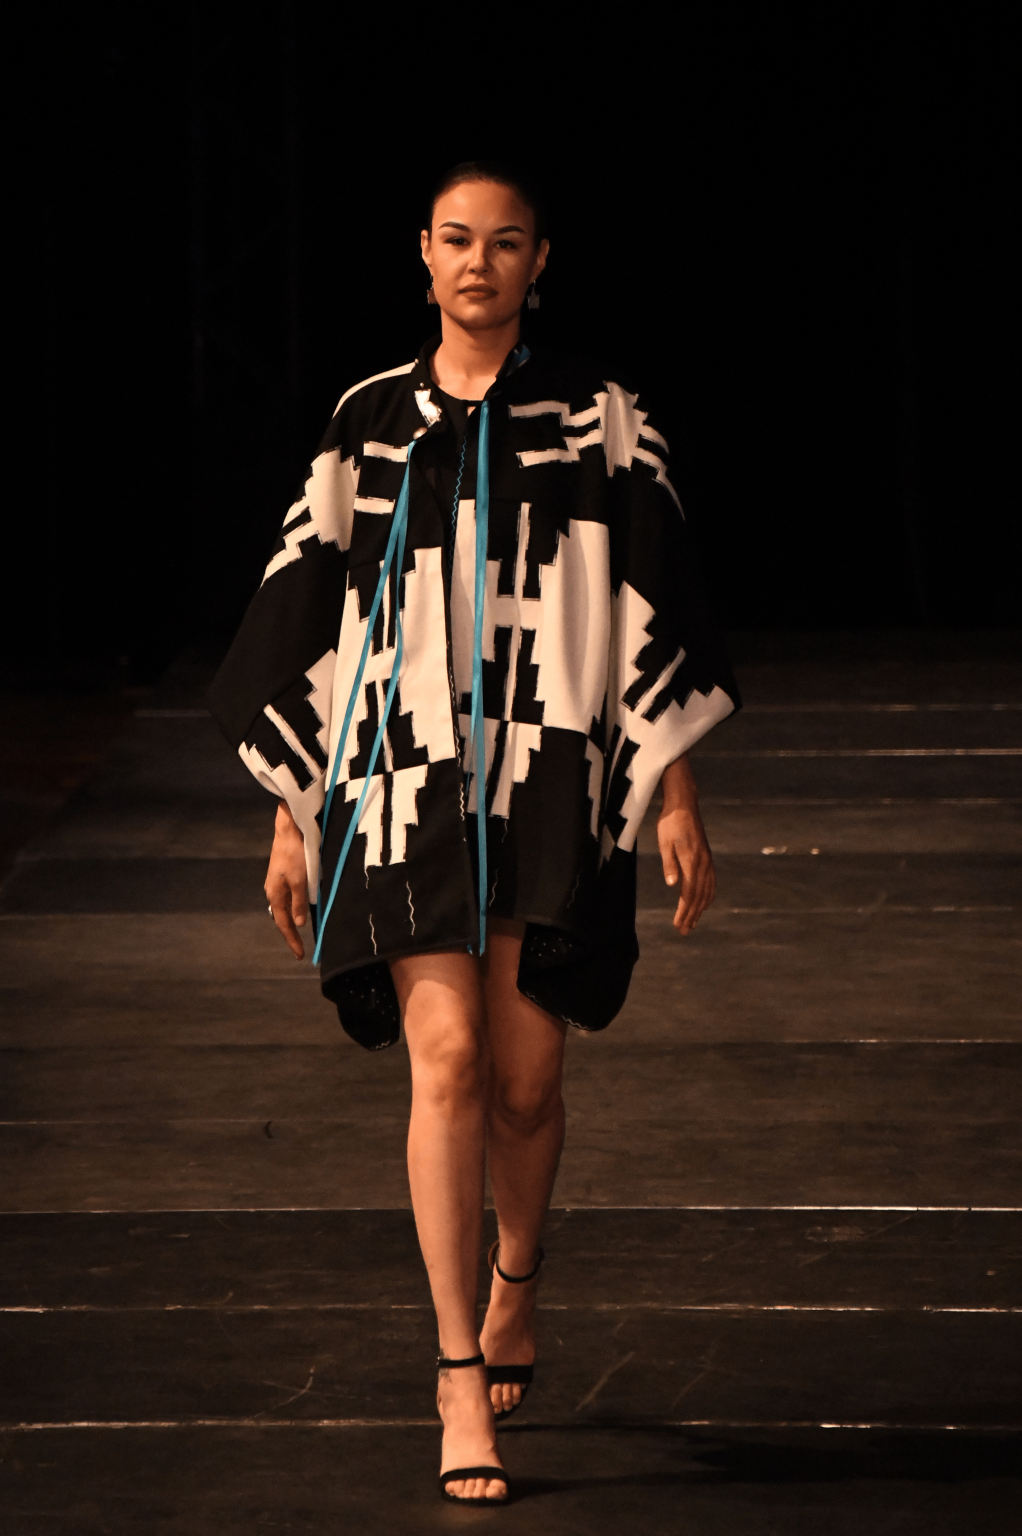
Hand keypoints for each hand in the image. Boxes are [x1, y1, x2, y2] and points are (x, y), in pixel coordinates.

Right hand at [265, 800, 308, 959]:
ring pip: (286, 906)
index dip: (292, 940)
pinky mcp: (285, 873)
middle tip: (300, 948)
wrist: (290, 828)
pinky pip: (290, 896)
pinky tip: (302, 908)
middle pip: (282, 917)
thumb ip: (299, 903)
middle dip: (291, 933)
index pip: (284, 924)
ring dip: (293, 920)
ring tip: (301, 933)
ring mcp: (279, 881)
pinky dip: (296, 906)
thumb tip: (299, 923)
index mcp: (275, 894)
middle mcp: (274, 890)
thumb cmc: (295, 854)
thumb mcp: (300, 880)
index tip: (300, 955)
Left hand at [657, 755, 715, 935]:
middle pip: (699, 896)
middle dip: (691, 915)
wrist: (684, 805)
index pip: (689, 893)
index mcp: (692, 861)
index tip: (678, 925)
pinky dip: (708, 896)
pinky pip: (711, 882)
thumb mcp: (664, 843)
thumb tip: (673, 885)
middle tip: (684, 931)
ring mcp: (707, 861)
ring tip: (692, 923)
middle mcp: (703, 863)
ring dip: (699, 909)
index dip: (684, 911)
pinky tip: (704, 903)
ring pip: (706, 891)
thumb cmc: (670, 823)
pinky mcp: (707, 857)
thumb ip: (669, 864)